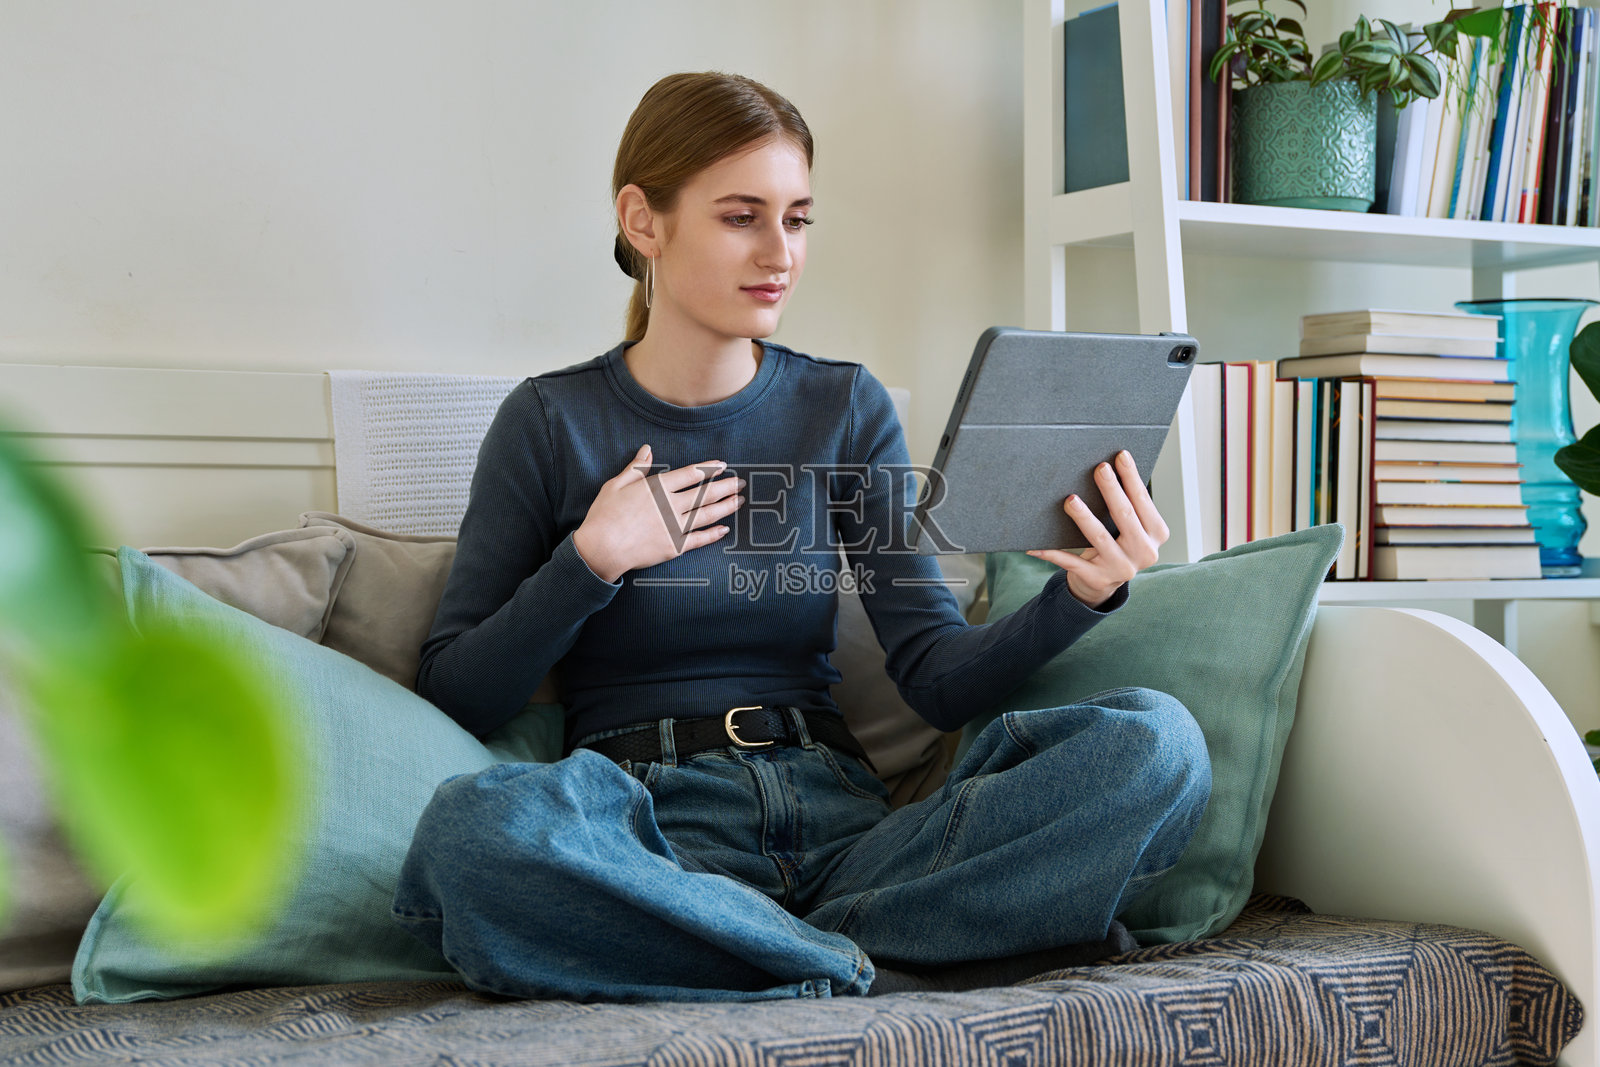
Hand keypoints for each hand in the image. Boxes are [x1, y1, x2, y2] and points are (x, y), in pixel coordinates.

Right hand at [572, 445, 743, 582]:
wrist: (602, 548)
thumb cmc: (604, 515)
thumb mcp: (616, 484)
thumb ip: (636, 467)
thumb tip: (647, 449)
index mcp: (657, 488)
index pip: (691, 474)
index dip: (709, 469)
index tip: (722, 466)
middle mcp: (671, 505)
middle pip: (705, 494)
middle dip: (726, 486)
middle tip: (740, 483)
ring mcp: (675, 527)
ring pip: (707, 515)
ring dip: (726, 507)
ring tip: (740, 501)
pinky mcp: (674, 547)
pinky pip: (699, 539)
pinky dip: (714, 534)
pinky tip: (725, 529)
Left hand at [1027, 450, 1167, 607]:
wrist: (1104, 583)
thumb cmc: (1116, 542)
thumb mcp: (1130, 526)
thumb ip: (1126, 505)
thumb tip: (1106, 469)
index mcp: (1156, 534)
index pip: (1142, 501)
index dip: (1131, 478)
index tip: (1121, 455)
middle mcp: (1143, 552)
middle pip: (1124, 516)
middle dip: (1111, 490)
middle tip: (1100, 469)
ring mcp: (1121, 568)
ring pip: (1099, 538)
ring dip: (1084, 517)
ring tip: (1071, 500)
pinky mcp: (1097, 579)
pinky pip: (1071, 562)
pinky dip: (1052, 553)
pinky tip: (1036, 545)